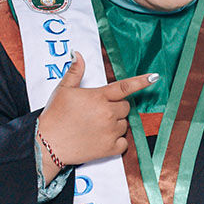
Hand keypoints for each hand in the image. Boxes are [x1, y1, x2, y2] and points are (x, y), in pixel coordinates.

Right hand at [36, 51, 156, 181]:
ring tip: (95, 127)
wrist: (48, 144)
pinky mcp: (109, 148)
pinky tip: (102, 139)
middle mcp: (107, 113)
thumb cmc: (54, 116)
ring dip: (115, 124)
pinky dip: (116, 142)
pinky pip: (124, 143)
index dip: (142, 81)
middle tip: (98, 113)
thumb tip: (79, 55)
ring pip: (124, 125)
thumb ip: (75, 71)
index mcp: (98, 97)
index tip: (155, 77)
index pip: (125, 86)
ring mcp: (110, 131)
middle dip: (116, 108)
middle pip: (125, 108)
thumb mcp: (63, 90)